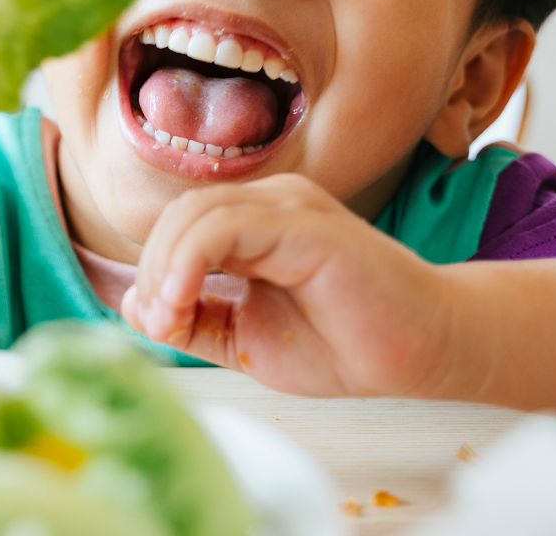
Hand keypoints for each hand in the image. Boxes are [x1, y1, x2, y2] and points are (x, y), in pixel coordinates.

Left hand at [121, 173, 456, 398]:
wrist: (422, 353)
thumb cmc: (344, 344)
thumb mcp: (245, 339)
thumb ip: (195, 320)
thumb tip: (134, 306)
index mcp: (255, 222)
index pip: (178, 225)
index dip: (152, 272)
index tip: (154, 326)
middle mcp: (271, 203)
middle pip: (179, 214)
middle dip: (153, 271)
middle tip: (160, 324)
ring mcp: (291, 207)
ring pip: (197, 211)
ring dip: (166, 267)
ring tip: (170, 317)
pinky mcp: (307, 224)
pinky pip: (227, 224)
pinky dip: (190, 259)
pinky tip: (186, 300)